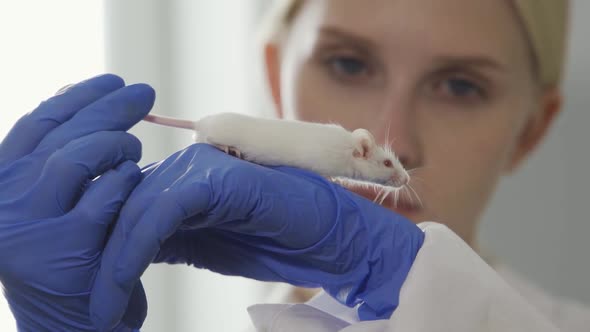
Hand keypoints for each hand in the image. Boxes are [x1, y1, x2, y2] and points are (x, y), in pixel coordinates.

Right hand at [0, 74, 154, 330]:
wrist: (74, 328)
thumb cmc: (75, 261)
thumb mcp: (56, 207)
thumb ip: (60, 164)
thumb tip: (87, 106)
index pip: (36, 124)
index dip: (77, 96)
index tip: (112, 79)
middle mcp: (2, 204)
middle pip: (59, 135)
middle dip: (107, 108)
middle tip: (144, 92)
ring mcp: (28, 229)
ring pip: (74, 159)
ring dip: (114, 144)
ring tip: (137, 147)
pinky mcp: (64, 251)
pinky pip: (104, 197)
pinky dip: (125, 180)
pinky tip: (138, 178)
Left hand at [90, 143, 424, 329]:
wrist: (332, 237)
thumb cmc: (275, 241)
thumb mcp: (204, 244)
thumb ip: (165, 238)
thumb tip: (119, 256)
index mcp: (181, 182)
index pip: (121, 208)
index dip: (98, 249)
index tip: (88, 294)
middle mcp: (185, 168)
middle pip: (118, 204)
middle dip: (95, 257)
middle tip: (89, 306)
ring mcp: (201, 167)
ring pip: (132, 207)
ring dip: (110, 261)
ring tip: (101, 307)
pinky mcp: (217, 177)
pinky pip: (161, 210)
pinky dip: (136, 247)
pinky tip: (124, 281)